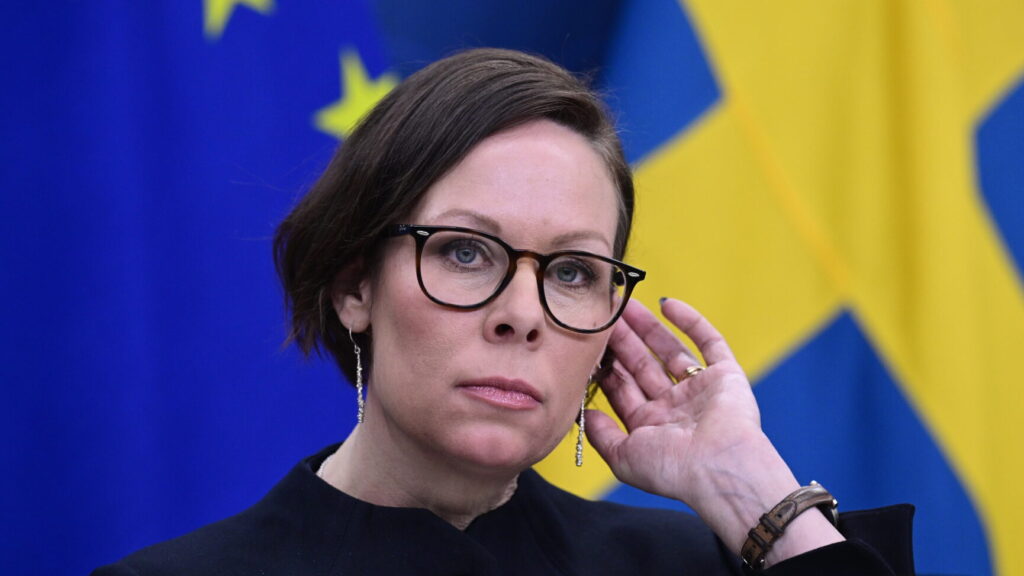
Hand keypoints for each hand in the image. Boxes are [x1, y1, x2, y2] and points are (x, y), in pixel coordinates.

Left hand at [586, 297, 762, 505]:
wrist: (720, 470)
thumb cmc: (672, 470)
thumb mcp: (623, 457)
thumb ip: (601, 434)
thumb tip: (583, 413)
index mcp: (651, 426)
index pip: (622, 388)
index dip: (603, 365)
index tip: (585, 343)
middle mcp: (674, 407)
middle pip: (641, 365)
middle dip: (621, 340)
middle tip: (603, 314)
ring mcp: (700, 390)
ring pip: (669, 350)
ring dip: (647, 327)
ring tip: (625, 303)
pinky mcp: (726, 375)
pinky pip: (709, 341)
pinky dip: (691, 322)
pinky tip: (668, 304)